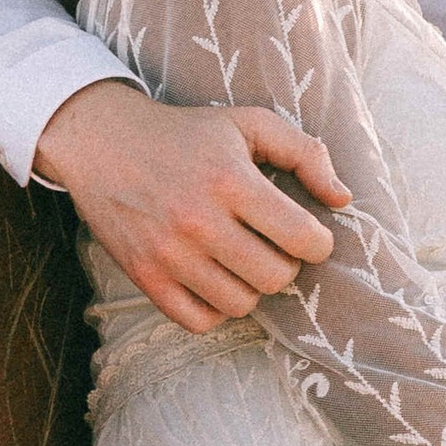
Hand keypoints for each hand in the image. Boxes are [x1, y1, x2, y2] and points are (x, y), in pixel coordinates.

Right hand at [33, 83, 350, 333]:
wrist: (102, 142)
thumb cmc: (187, 133)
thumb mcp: (249, 124)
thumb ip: (306, 153)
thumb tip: (343, 199)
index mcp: (231, 180)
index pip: (302, 239)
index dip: (318, 243)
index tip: (307, 234)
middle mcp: (199, 220)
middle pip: (275, 278)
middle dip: (285, 265)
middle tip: (272, 246)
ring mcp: (168, 253)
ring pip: (241, 304)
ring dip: (251, 287)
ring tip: (241, 261)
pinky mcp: (144, 276)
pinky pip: (200, 321)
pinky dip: (215, 309)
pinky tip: (214, 280)